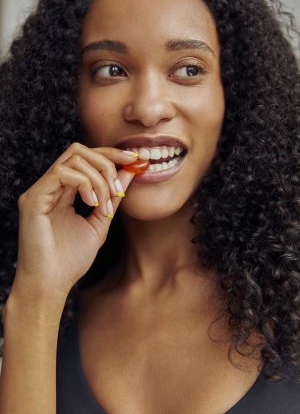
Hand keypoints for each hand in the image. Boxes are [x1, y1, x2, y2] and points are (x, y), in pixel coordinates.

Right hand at [13, 142, 137, 300]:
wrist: (51, 284)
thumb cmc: (71, 259)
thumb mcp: (100, 222)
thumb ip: (113, 197)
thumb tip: (130, 172)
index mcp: (64, 191)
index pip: (86, 158)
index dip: (111, 154)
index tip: (135, 160)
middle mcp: (51, 186)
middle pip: (79, 150)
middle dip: (107, 162)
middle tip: (120, 188)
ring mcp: (41, 190)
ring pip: (74, 158)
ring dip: (99, 178)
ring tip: (105, 204)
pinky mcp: (33, 198)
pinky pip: (62, 173)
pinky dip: (84, 184)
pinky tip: (92, 204)